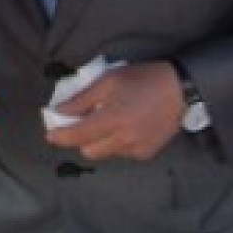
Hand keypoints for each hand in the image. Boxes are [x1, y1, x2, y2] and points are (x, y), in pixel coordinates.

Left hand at [44, 60, 187, 161]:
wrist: (181, 89)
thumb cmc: (144, 79)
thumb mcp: (109, 80)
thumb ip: (83, 98)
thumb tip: (60, 111)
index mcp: (112, 119)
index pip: (77, 136)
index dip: (60, 136)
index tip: (50, 134)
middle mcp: (124, 139)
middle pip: (88, 151)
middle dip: (81, 139)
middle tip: (83, 122)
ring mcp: (136, 149)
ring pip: (105, 153)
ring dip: (101, 141)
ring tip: (111, 120)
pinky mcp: (147, 153)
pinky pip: (122, 153)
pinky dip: (118, 143)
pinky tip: (127, 126)